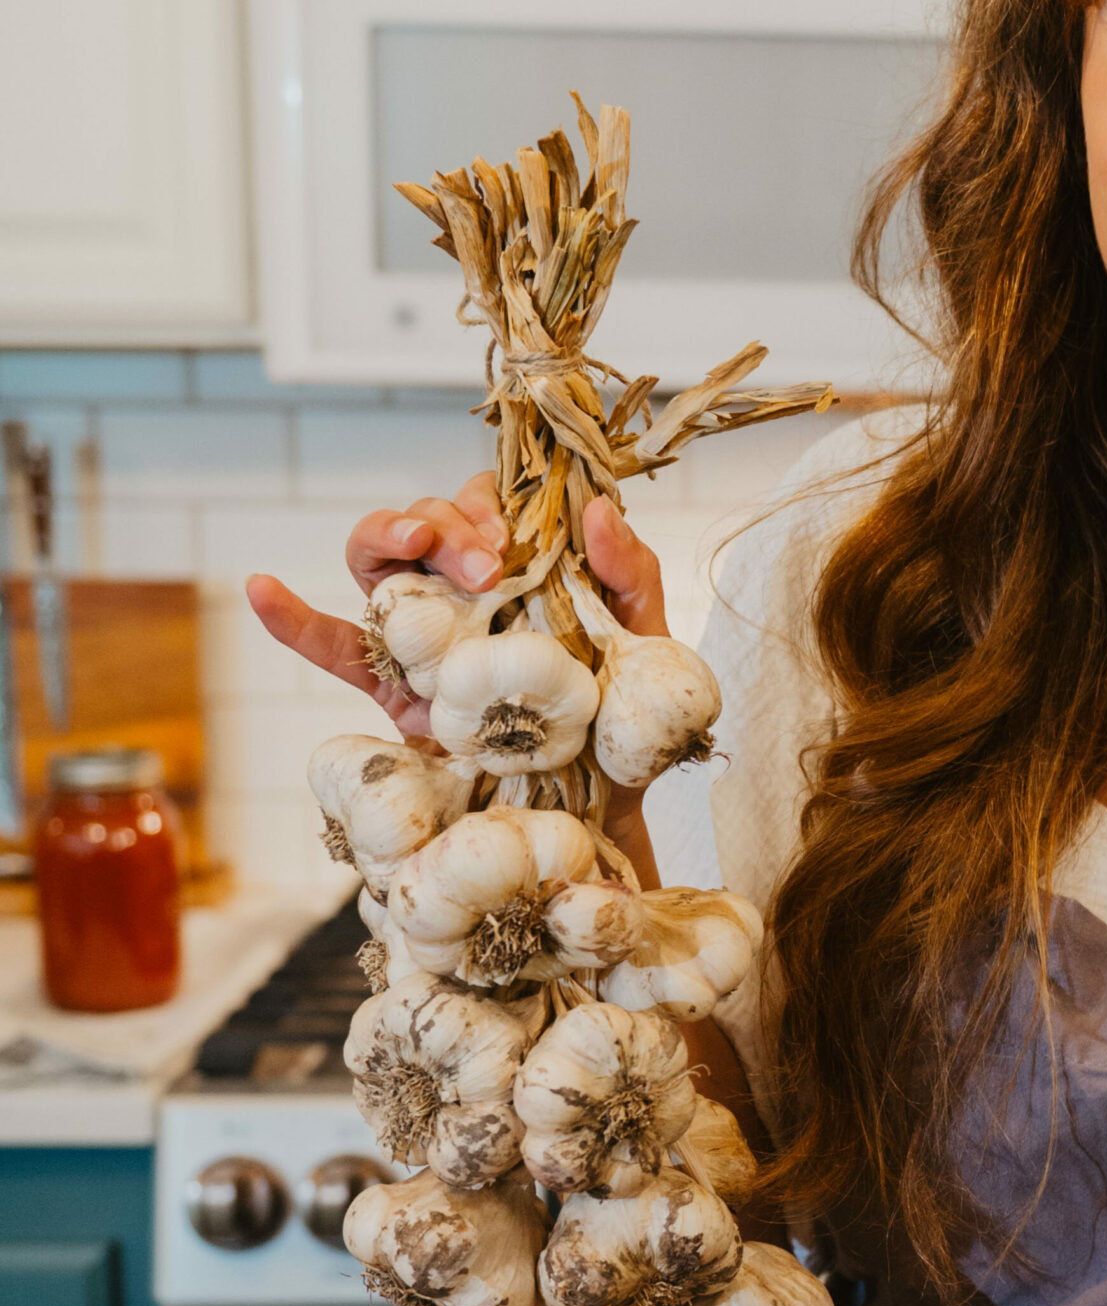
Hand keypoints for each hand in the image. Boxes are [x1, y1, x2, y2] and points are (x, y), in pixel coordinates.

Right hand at [247, 482, 668, 737]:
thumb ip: (631, 573)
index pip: (488, 505)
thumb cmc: (624, 717)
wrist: (602, 802)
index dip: (491, 503)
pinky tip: (263, 591)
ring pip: (378, 559)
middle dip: (446, 521)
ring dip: (386, 534)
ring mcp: (424, 637)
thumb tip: (600, 510)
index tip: (511, 536)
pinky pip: (332, 648)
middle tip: (486, 565)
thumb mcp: (645, 641)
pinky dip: (292, 620)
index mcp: (523, 572)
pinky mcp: (395, 691)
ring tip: (409, 540)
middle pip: (428, 519)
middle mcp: (466, 593)